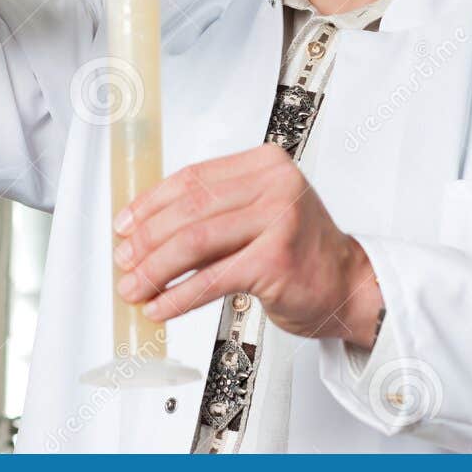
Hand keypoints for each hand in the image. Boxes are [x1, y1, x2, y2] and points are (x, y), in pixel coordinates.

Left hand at [112, 143, 384, 347]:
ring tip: (134, 288)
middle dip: (146, 239)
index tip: (125, 224)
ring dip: (155, 269)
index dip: (150, 203)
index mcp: (266, 164)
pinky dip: (178, 296)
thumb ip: (214, 214)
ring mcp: (278, 221)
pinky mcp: (276, 261)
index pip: (193, 177)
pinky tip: (161, 307)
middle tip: (123, 261)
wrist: (347, 284)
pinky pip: (212, 279)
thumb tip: (147, 232)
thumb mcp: (259, 214)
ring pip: (195, 242)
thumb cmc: (301, 251)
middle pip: (190, 208)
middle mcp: (275, 185)